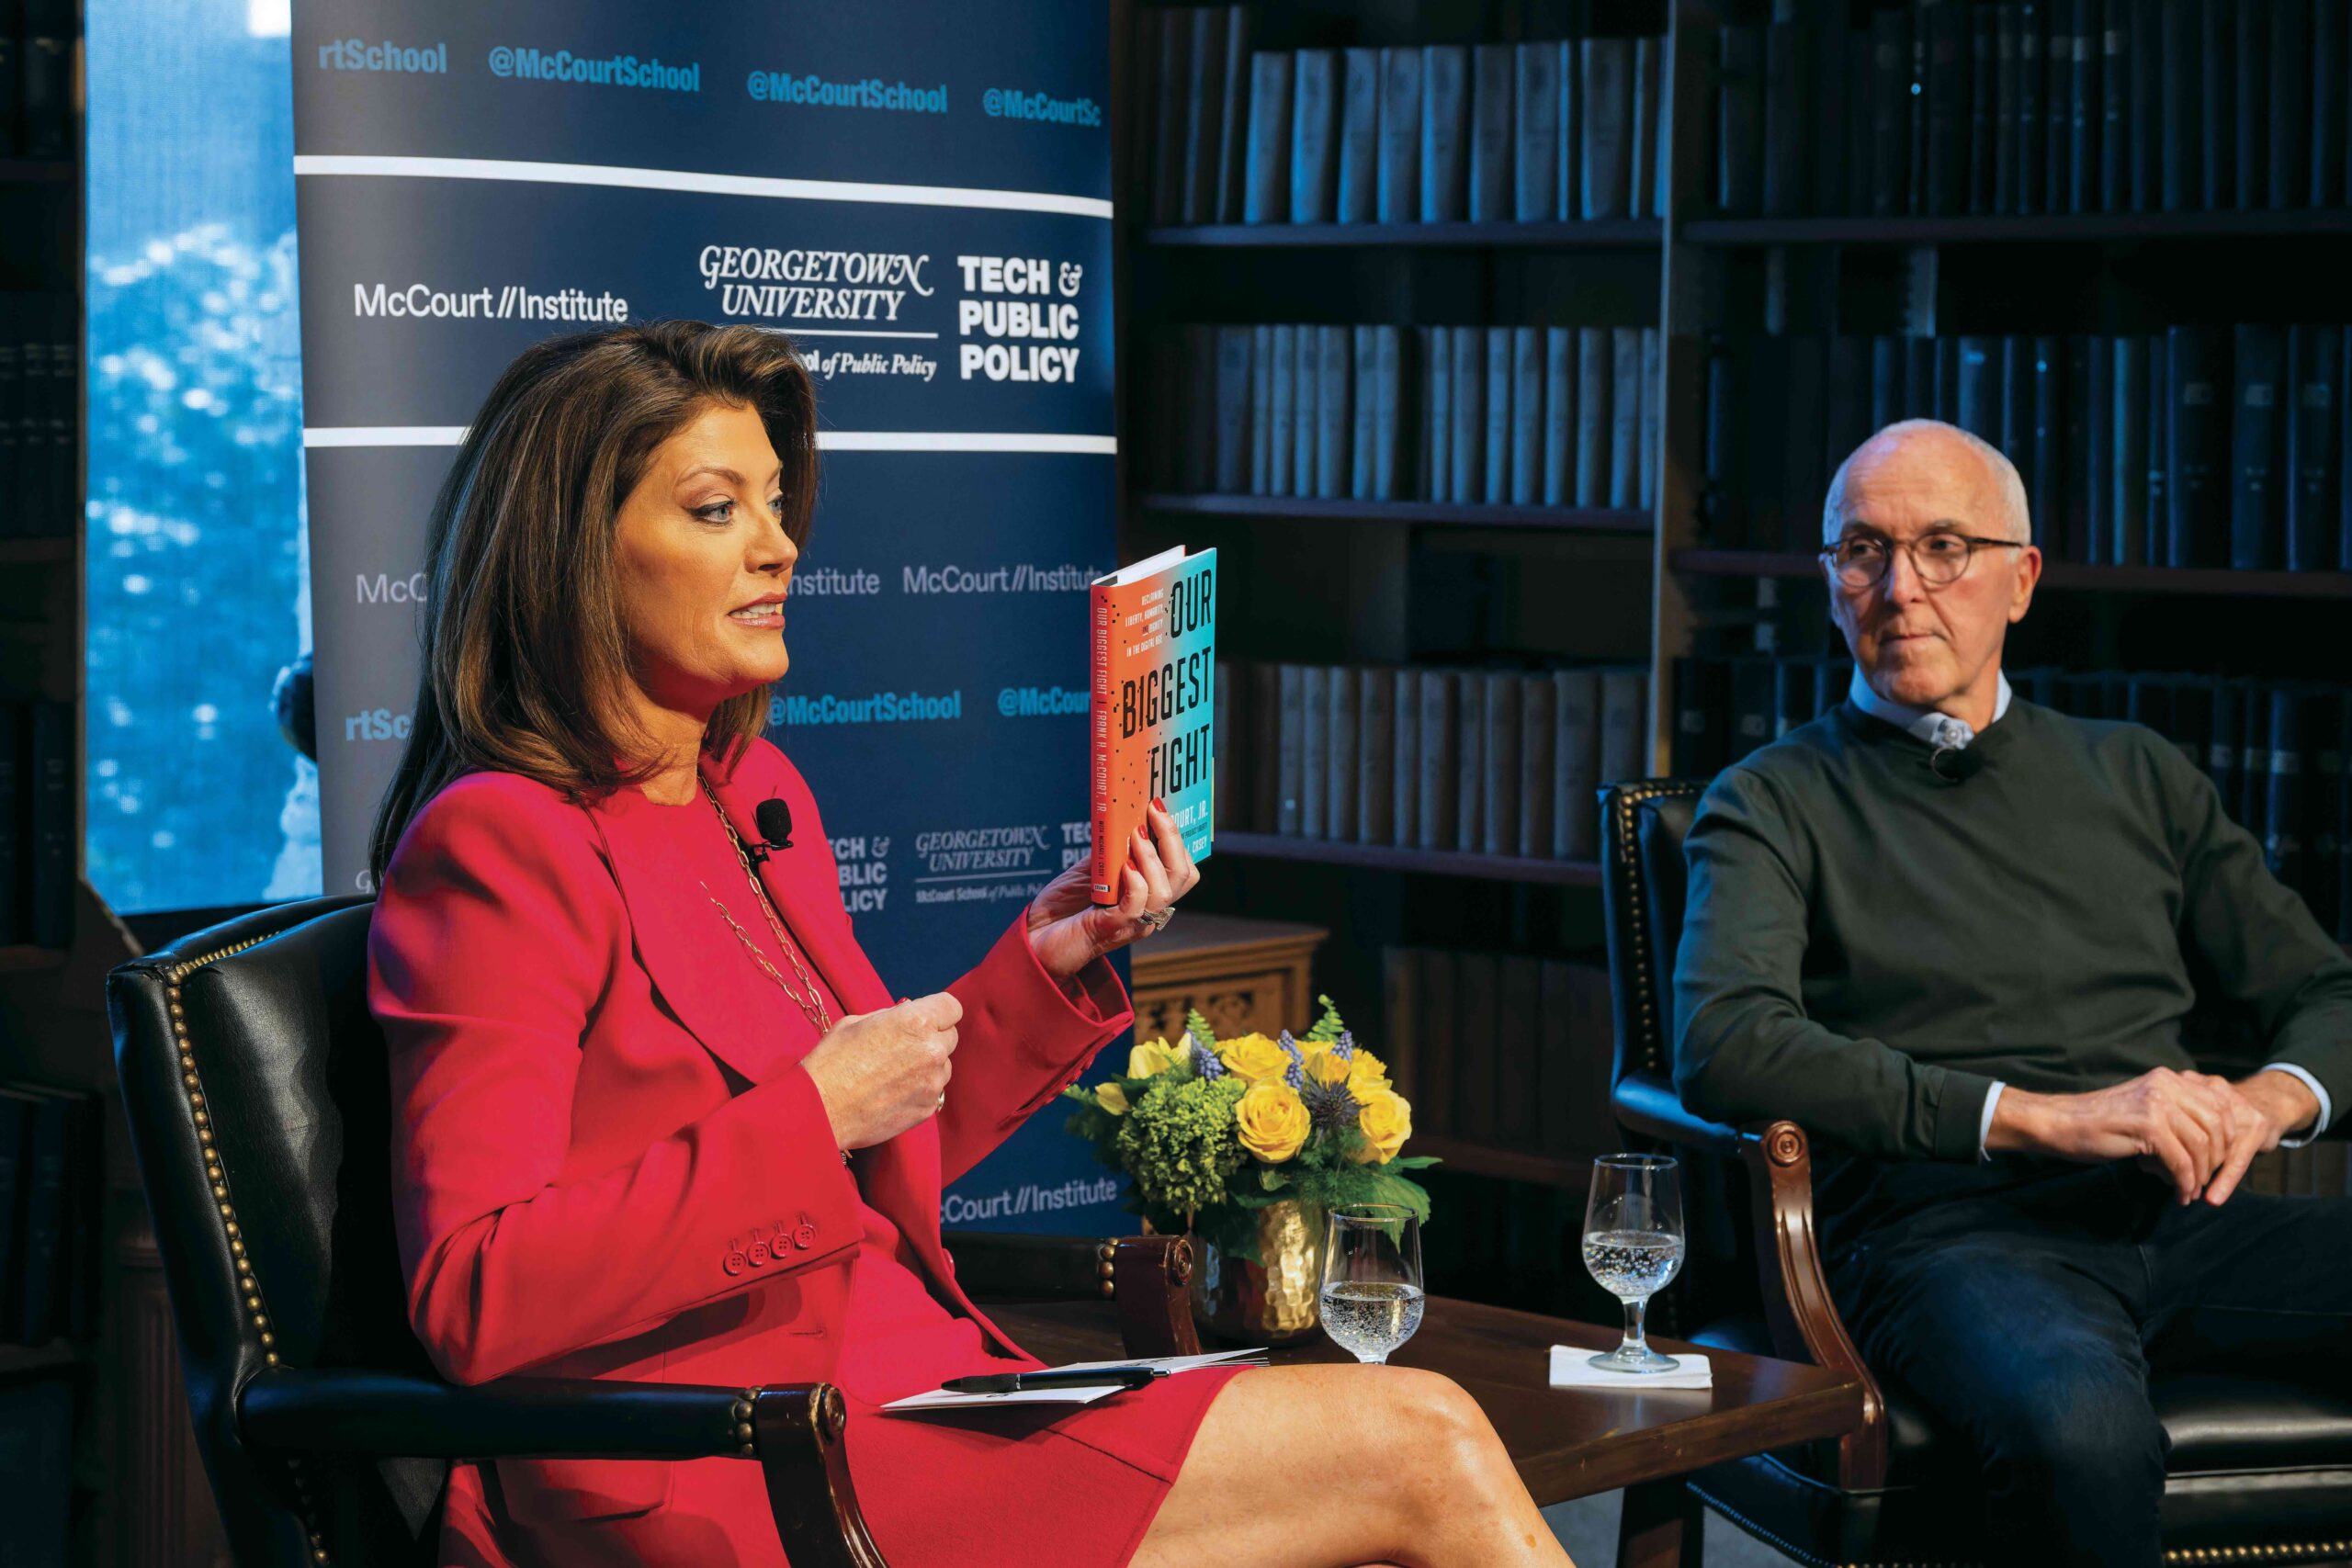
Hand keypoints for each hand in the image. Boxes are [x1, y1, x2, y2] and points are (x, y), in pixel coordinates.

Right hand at [799, 992, 961, 1150]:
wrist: (819, 1110)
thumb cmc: (831, 1061)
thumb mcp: (857, 1022)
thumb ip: (892, 1017)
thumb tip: (907, 1013)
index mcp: (916, 1021)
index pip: (951, 1007)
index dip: (937, 1011)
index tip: (925, 1018)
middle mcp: (931, 1050)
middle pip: (950, 1036)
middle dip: (931, 1038)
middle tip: (903, 1047)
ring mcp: (932, 1082)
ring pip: (943, 1066)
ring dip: (927, 1066)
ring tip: (893, 1074)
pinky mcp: (927, 1108)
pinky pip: (933, 1092)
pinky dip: (919, 1090)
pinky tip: (891, 1093)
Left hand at [1025, 798, 1199, 979]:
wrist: (1034, 939)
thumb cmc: (1063, 908)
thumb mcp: (1091, 870)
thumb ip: (1112, 851)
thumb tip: (1124, 817)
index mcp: (1147, 895)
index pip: (1182, 869)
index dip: (1179, 838)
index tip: (1160, 806)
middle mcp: (1146, 910)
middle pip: (1183, 876)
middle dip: (1173, 839)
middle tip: (1154, 811)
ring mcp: (1131, 922)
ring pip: (1164, 891)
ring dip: (1151, 857)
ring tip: (1135, 834)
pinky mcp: (1110, 929)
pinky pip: (1135, 906)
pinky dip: (1135, 882)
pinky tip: (1125, 866)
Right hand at [1988, 1066, 2276, 1205]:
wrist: (2059, 1123)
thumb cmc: (2098, 1123)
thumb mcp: (2143, 1110)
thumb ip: (2174, 1117)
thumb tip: (2208, 1149)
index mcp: (2168, 1078)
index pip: (2219, 1106)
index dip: (2226, 1138)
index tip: (2217, 1163)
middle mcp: (2166, 1085)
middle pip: (2217, 1125)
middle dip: (2217, 1159)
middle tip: (2207, 1182)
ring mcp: (2157, 1104)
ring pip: (2202, 1145)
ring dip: (2201, 1175)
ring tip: (2191, 1192)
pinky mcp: (2148, 1126)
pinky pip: (2182, 1161)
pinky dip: (2185, 1182)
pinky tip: (2179, 1193)